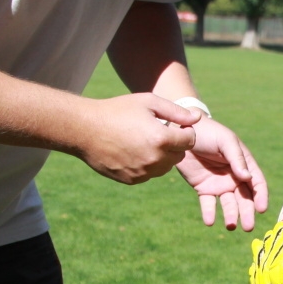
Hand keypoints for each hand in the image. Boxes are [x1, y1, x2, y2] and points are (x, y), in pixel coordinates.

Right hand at [74, 94, 197, 183]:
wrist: (84, 129)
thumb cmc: (117, 111)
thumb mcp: (148, 102)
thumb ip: (176, 112)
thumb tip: (198, 118)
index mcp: (162, 139)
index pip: (190, 141)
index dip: (185, 132)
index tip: (175, 126)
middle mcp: (155, 159)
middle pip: (179, 156)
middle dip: (174, 145)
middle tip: (158, 133)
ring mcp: (143, 172)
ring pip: (165, 167)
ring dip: (161, 156)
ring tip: (144, 141)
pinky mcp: (132, 180)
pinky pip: (149, 174)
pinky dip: (147, 165)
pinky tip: (133, 151)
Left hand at [177, 117, 268, 230]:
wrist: (182, 131)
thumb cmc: (209, 132)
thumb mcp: (226, 141)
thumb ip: (237, 159)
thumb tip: (247, 178)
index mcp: (244, 165)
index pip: (257, 183)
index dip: (261, 196)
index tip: (261, 209)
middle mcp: (234, 177)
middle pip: (245, 198)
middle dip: (247, 213)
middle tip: (248, 227)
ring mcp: (219, 184)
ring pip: (229, 204)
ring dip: (231, 215)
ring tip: (230, 225)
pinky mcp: (203, 188)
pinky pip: (208, 204)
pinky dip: (209, 213)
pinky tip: (209, 221)